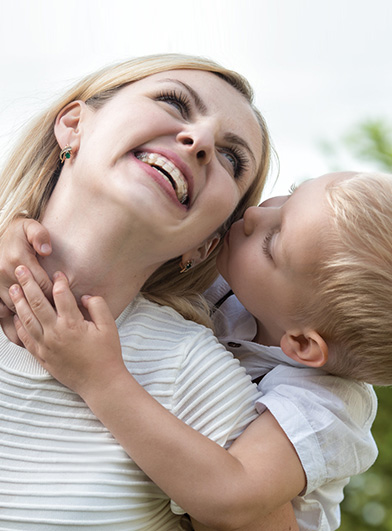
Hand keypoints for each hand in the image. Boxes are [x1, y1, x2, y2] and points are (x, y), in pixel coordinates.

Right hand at [0, 218, 52, 315]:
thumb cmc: (17, 233)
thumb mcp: (30, 226)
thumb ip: (40, 235)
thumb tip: (46, 251)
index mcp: (18, 259)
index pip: (43, 284)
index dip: (56, 293)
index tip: (66, 298)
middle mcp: (5, 273)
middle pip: (31, 298)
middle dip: (46, 306)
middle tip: (59, 312)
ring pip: (16, 307)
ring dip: (31, 312)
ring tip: (45, 317)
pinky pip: (1, 310)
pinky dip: (13, 314)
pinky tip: (25, 315)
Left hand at [9, 266, 124, 398]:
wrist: (100, 383)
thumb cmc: (107, 354)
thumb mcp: (109, 327)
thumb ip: (98, 306)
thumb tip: (84, 296)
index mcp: (73, 324)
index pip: (61, 295)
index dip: (59, 281)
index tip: (57, 273)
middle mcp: (55, 333)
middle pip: (37, 303)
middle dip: (28, 284)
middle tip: (21, 269)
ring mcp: (46, 346)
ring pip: (27, 319)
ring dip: (19, 302)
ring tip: (13, 288)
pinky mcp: (42, 357)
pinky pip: (25, 339)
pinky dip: (18, 326)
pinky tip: (16, 316)